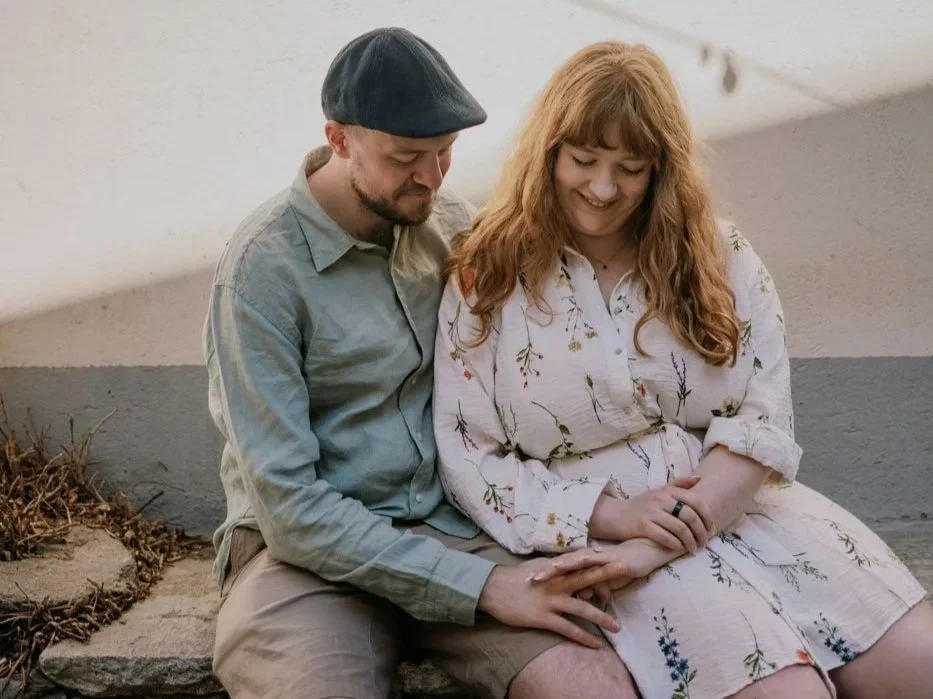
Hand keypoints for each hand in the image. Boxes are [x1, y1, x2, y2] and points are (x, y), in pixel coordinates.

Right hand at [477, 553, 620, 647]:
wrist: (492, 589)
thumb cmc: (515, 578)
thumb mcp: (536, 566)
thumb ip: (554, 567)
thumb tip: (568, 565)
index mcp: (554, 569)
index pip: (580, 562)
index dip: (598, 560)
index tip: (615, 556)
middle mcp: (556, 582)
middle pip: (587, 578)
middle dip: (608, 574)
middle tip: (628, 570)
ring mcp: (550, 600)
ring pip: (582, 608)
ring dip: (602, 618)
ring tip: (617, 627)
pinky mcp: (543, 617)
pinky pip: (568, 629)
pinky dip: (583, 637)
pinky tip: (595, 644)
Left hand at [532, 538, 676, 592]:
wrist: (644, 554)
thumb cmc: (623, 567)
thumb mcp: (605, 582)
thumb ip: (592, 588)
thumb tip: (580, 598)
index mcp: (582, 561)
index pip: (559, 568)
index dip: (543, 573)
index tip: (526, 580)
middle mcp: (586, 556)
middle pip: (561, 564)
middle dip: (544, 570)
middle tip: (527, 578)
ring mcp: (597, 556)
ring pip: (573, 561)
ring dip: (559, 566)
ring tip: (544, 573)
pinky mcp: (609, 558)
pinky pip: (594, 560)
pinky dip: (582, 562)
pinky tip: (572, 565)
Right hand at [608, 476, 714, 552]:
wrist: (616, 515)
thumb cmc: (642, 505)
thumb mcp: (660, 491)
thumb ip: (679, 484)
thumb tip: (699, 478)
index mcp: (667, 491)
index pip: (695, 502)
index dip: (707, 517)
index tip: (712, 529)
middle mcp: (660, 500)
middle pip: (690, 516)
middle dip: (701, 532)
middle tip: (704, 542)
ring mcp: (651, 513)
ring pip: (680, 528)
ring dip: (690, 542)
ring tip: (694, 548)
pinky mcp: (643, 526)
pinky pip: (665, 537)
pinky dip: (676, 544)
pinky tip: (679, 548)